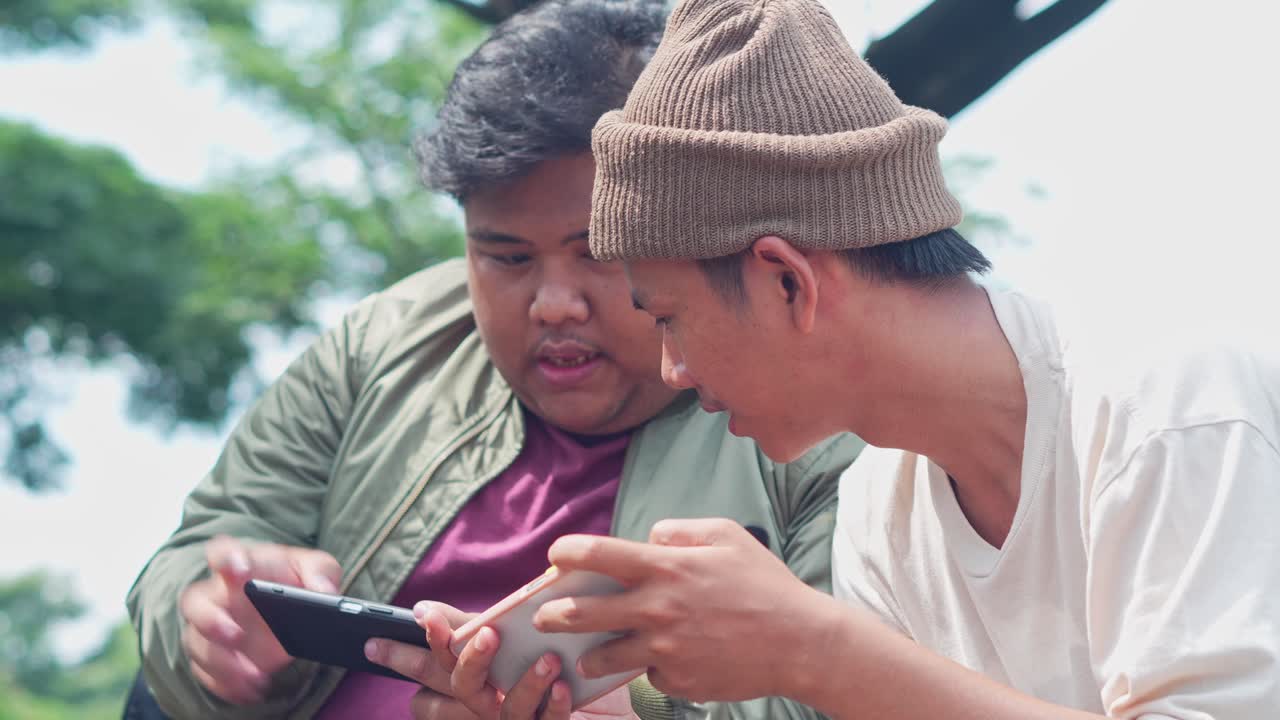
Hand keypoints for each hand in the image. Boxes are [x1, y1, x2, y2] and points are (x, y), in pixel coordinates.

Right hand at [178, 535, 340, 703]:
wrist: (288, 608)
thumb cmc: (296, 579)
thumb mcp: (316, 568)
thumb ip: (321, 573)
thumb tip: (325, 592)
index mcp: (242, 563)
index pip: (221, 552)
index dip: (226, 558)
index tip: (239, 570)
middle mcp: (217, 594)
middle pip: (195, 602)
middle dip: (210, 620)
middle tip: (236, 635)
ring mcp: (211, 626)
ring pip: (198, 644)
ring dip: (223, 663)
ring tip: (255, 676)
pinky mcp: (214, 654)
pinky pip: (206, 671)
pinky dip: (226, 684)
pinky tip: (250, 691)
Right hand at [368, 601, 637, 719]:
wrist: (605, 703)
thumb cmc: (550, 663)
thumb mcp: (510, 639)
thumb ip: (472, 625)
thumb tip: (422, 608)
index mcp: (476, 679)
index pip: (434, 670)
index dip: (419, 649)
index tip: (425, 617)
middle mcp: (490, 702)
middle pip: (463, 689)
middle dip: (468, 662)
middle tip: (487, 635)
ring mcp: (519, 718)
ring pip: (505, 710)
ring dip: (526, 683)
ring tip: (547, 659)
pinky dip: (554, 704)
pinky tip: (563, 686)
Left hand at [534, 518, 831, 702]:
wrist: (799, 642)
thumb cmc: (764, 583)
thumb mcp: (726, 535)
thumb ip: (679, 531)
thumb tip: (649, 540)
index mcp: (666, 568)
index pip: (599, 554)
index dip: (568, 552)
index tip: (555, 555)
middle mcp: (657, 609)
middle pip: (584, 613)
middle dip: (553, 615)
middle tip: (542, 616)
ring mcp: (664, 648)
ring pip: (605, 657)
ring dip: (590, 656)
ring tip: (584, 657)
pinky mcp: (677, 679)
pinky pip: (651, 673)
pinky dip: (654, 667)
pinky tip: (669, 661)